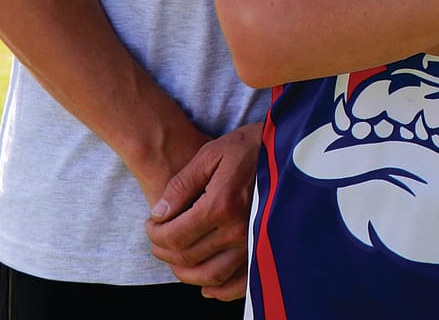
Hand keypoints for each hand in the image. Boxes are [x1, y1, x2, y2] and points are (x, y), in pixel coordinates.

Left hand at [145, 122, 261, 299]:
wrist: (287, 150)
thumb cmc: (246, 147)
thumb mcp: (209, 155)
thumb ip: (181, 186)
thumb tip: (158, 214)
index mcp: (221, 205)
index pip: (174, 236)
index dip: (154, 234)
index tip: (151, 223)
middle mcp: (237, 230)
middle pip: (187, 258)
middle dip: (164, 250)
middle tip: (158, 237)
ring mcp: (252, 243)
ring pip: (210, 276)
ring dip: (185, 272)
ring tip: (175, 256)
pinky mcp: (263, 248)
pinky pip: (239, 283)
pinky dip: (220, 291)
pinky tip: (206, 286)